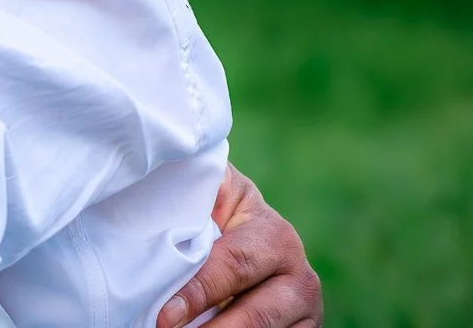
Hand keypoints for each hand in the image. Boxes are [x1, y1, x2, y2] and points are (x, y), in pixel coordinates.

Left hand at [157, 164, 321, 327]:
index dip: (199, 291)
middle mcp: (300, 276)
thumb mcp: (218, 192)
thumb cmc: (223, 215)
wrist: (257, 245)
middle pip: (254, 315)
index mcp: (274, 235)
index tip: (166, 315)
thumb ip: (201, 179)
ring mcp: (306, 311)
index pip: (234, 266)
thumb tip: (168, 160)